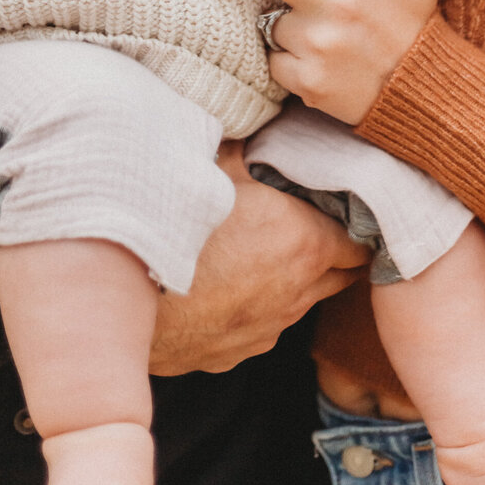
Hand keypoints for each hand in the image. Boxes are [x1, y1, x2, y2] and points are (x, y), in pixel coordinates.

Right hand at [149, 142, 368, 374]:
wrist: (123, 301)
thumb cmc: (171, 226)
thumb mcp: (212, 168)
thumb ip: (244, 152)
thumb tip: (255, 133)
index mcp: (304, 241)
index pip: (360, 237)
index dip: (356, 218)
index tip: (341, 201)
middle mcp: (297, 291)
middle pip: (343, 273)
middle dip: (337, 249)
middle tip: (317, 221)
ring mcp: (269, 328)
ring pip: (305, 301)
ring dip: (298, 277)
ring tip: (269, 249)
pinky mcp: (239, 352)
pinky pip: (267, 324)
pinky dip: (263, 304)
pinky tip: (232, 283)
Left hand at [169, 0, 442, 124]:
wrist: (423, 89)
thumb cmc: (416, 16)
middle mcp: (332, 0)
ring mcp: (317, 43)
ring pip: (272, 23)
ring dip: (287, 24)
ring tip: (329, 34)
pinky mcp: (306, 80)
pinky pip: (276, 60)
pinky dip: (290, 59)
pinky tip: (324, 61)